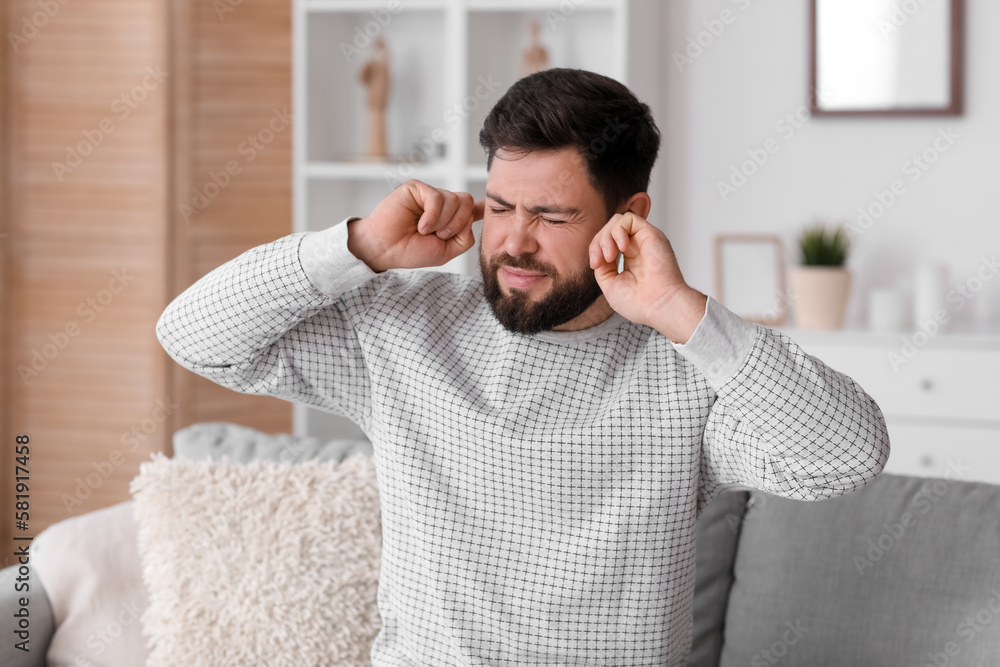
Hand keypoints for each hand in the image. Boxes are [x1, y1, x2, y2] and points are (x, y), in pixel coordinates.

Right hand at [348, 180, 484, 271]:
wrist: (385, 249)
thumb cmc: (411, 251)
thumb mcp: (446, 251)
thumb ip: (465, 237)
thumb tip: (471, 218)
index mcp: (450, 219)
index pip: (471, 209)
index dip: (483, 207)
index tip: (494, 205)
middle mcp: (441, 205)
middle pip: (467, 201)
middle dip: (458, 222)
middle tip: (441, 235)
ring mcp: (429, 195)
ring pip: (455, 200)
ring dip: (443, 221)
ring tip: (426, 231)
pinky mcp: (417, 188)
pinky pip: (437, 197)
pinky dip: (432, 215)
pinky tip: (421, 225)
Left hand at [589, 212, 706, 342]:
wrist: (658, 306)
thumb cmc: (639, 302)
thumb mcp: (610, 284)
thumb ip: (603, 266)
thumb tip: (598, 253)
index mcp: (629, 260)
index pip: (606, 242)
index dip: (595, 249)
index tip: (595, 265)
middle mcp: (637, 248)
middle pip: (609, 230)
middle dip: (598, 243)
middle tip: (599, 261)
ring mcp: (644, 240)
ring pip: (617, 221)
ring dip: (606, 236)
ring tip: (609, 256)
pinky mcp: (650, 234)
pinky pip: (628, 218)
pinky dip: (618, 230)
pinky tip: (620, 248)